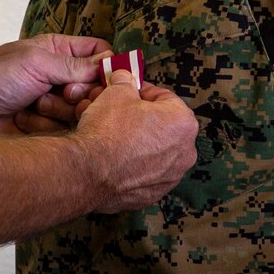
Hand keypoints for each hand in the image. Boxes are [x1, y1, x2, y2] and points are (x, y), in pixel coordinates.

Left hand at [0, 34, 111, 133]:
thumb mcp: (36, 62)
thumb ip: (74, 64)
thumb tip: (108, 65)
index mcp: (59, 51)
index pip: (99, 51)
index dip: (107, 65)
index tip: (107, 78)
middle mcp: (62, 75)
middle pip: (96, 85)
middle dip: (82, 92)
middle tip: (64, 93)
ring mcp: (58, 102)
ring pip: (84, 109)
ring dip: (60, 109)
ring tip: (35, 103)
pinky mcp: (52, 125)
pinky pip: (67, 127)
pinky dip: (47, 123)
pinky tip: (26, 118)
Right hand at [71, 70, 197, 212]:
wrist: (89, 172)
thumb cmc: (108, 130)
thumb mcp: (116, 92)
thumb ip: (125, 83)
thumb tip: (123, 78)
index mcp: (183, 123)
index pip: (164, 97)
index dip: (141, 91)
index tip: (126, 90)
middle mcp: (184, 152)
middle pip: (159, 125)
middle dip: (135, 115)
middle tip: (113, 109)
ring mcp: (169, 177)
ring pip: (150, 149)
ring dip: (131, 138)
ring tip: (106, 131)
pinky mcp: (151, 195)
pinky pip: (142, 172)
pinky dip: (128, 163)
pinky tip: (108, 155)